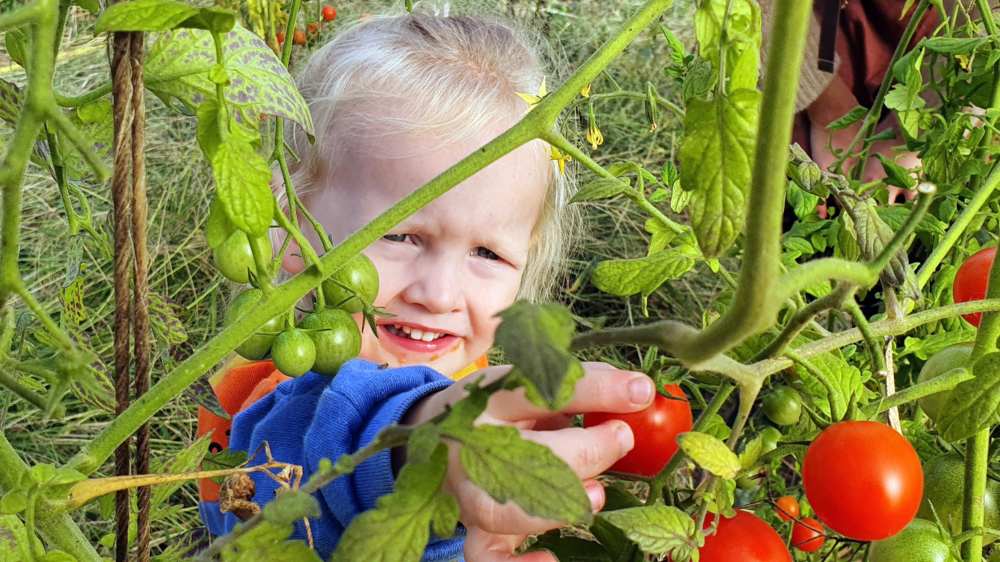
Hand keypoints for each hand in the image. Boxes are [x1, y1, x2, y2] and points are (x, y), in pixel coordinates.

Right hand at [405, 362, 655, 560]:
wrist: (440, 438)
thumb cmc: (503, 410)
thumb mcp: (534, 385)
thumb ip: (582, 385)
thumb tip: (638, 392)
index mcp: (487, 399)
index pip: (537, 390)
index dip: (592, 391)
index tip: (638, 393)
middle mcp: (471, 447)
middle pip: (521, 455)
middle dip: (583, 451)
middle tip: (621, 438)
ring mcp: (470, 494)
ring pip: (503, 511)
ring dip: (557, 506)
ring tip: (595, 494)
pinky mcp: (476, 530)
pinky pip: (488, 558)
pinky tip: (552, 559)